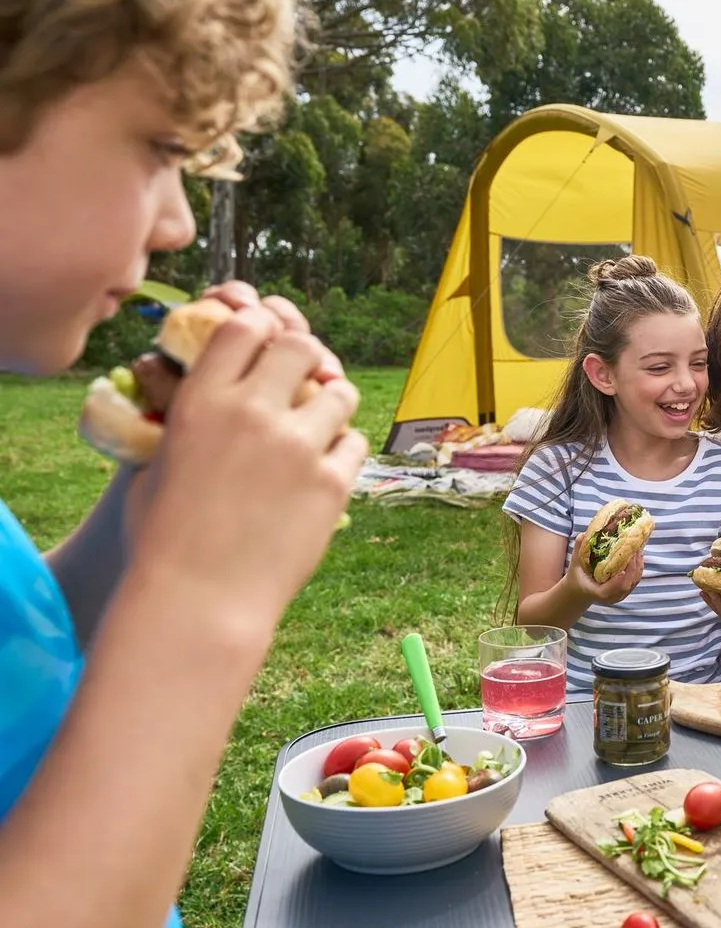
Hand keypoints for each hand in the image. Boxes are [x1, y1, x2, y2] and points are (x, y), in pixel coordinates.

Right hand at [127, 282, 342, 527]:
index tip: (268, 342)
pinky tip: (326, 470)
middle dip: (306, 356)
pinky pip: (355, 444)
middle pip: (300, 346)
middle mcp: (251, 413)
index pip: (244, 326)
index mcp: (201, 401)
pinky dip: (343, 452)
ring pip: (340, 392)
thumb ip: (190, 419)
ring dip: (333, 402)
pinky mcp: (331, 483)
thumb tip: (215, 394)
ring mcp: (297, 446)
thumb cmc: (163, 541)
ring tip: (322, 424)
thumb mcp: (158, 463)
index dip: (261, 327)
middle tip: (307, 376)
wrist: (198, 601)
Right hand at [566, 543, 643, 604]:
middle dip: (632, 567)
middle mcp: (610, 597)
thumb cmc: (578, 577)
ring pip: (633, 582)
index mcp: (596, 593)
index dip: (617, 581)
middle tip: (634, 549)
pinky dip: (639, 568)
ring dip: (638, 566)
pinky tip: (639, 555)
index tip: (623, 570)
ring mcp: (619, 596)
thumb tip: (583, 535)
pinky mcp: (625, 591)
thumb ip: (578, 550)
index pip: (608, 591)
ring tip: (638, 549)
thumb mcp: (575, 564)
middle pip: (625, 585)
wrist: (581, 591)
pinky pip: (635, 581)